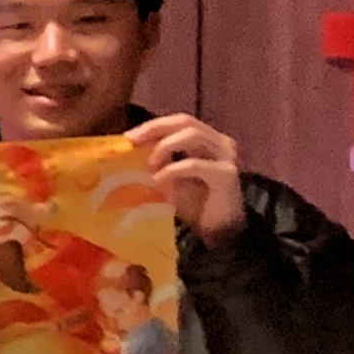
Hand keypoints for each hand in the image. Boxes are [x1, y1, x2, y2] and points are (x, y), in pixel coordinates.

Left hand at [133, 113, 245, 238]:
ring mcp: (226, 156)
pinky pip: (196, 164)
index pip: (179, 121)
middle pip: (185, 121)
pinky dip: (173, 169)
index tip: (127, 137)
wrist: (219, 232)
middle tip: (132, 141)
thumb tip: (132, 148)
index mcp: (208, 139)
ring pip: (193, 135)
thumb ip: (159, 160)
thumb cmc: (194, 204)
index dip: (153, 125)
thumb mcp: (170, 178)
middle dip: (155, 128)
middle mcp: (220, 142)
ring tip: (149, 165)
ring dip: (165, 146)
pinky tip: (158, 180)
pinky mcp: (226, 174)